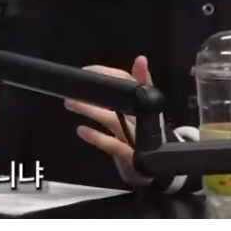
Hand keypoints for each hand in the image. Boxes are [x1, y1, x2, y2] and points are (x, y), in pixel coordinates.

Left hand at [64, 55, 153, 187]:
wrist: (159, 171)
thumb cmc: (146, 136)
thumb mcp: (143, 112)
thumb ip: (139, 85)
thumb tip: (141, 59)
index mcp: (146, 105)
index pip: (129, 81)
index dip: (108, 73)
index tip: (87, 70)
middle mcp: (143, 119)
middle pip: (123, 98)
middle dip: (100, 89)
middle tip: (78, 84)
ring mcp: (138, 138)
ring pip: (113, 120)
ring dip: (91, 110)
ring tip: (71, 103)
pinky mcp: (132, 157)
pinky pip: (113, 145)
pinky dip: (97, 137)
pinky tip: (81, 130)